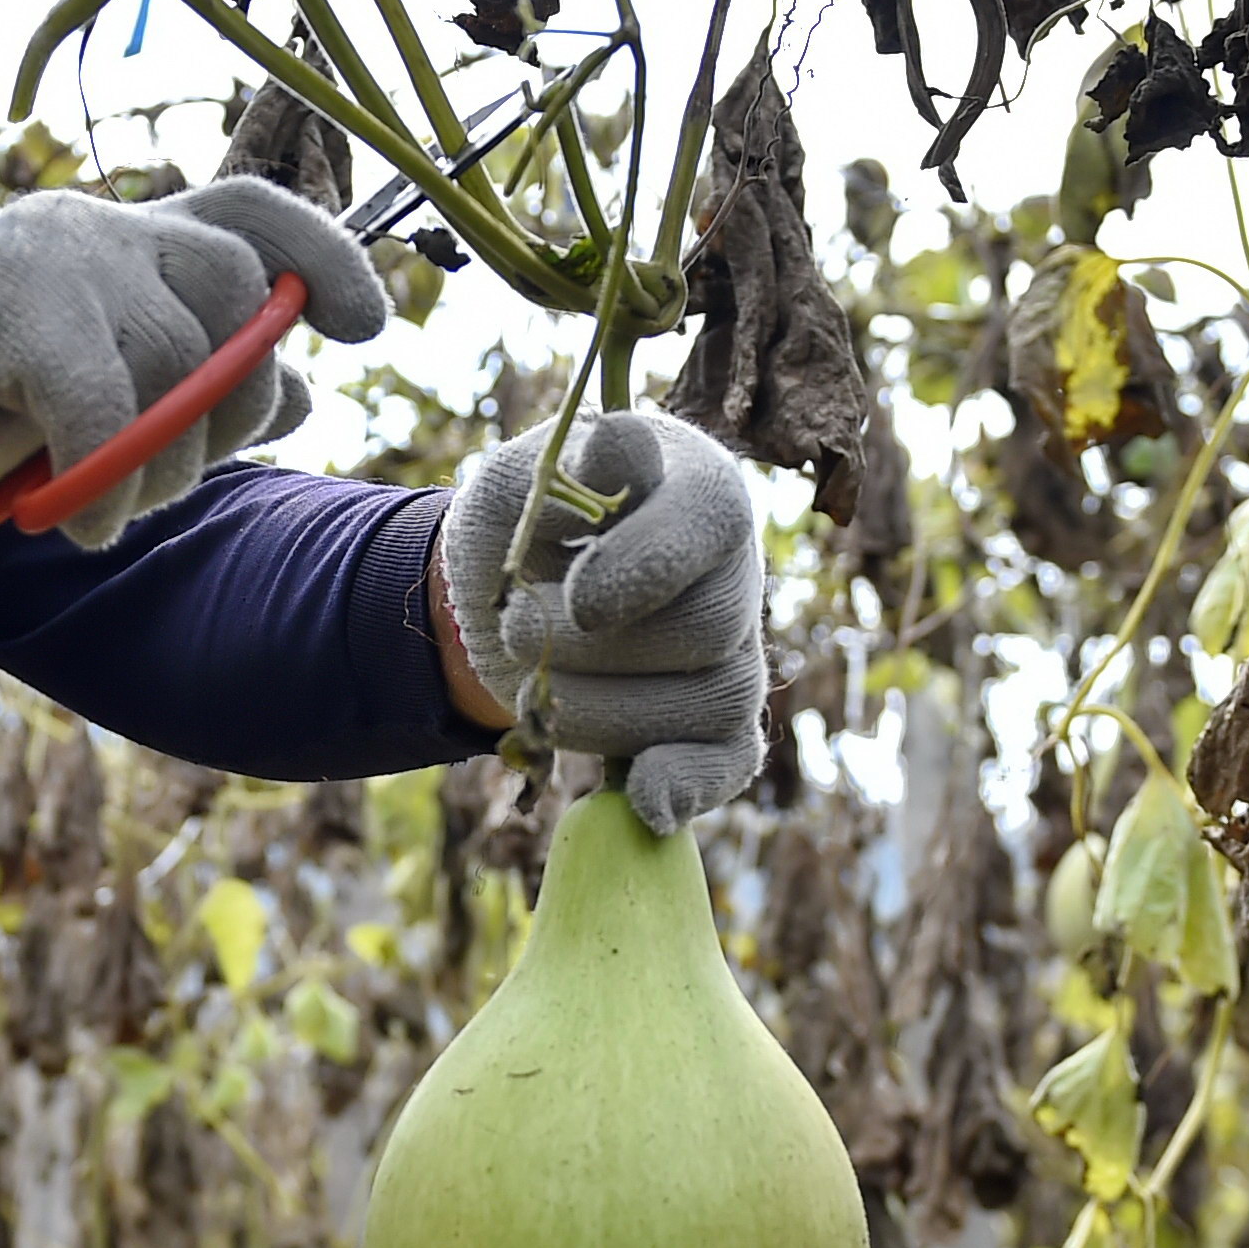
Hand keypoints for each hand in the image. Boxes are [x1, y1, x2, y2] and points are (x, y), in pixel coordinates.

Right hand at [0, 177, 385, 547]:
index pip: (254, 214)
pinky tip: (74, 525)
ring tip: (103, 512)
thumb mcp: (102, 397)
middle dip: (234, 407)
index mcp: (127, 241)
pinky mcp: (4, 308)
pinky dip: (104, 489)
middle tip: (171, 478)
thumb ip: (193, 382)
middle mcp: (100, 228)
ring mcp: (51, 257)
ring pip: (180, 366)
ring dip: (160, 473)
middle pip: (237, 300)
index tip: (369, 326)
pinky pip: (106, 410)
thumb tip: (298, 387)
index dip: (326, 259)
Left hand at [440, 411, 766, 834]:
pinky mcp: (716, 719)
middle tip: (513, 628)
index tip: (579, 600)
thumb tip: (620, 445)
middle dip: (596, 648)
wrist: (515, 590)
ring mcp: (735, 647)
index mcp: (696, 487)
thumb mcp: (515, 483)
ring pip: (711, 702)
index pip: (707, 519)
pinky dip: (690, 784)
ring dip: (601, 709)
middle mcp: (733, 568)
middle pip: (707, 627)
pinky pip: (731, 760)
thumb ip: (564, 467)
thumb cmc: (524, 522)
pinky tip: (648, 802)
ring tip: (528, 684)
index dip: (647, 566)